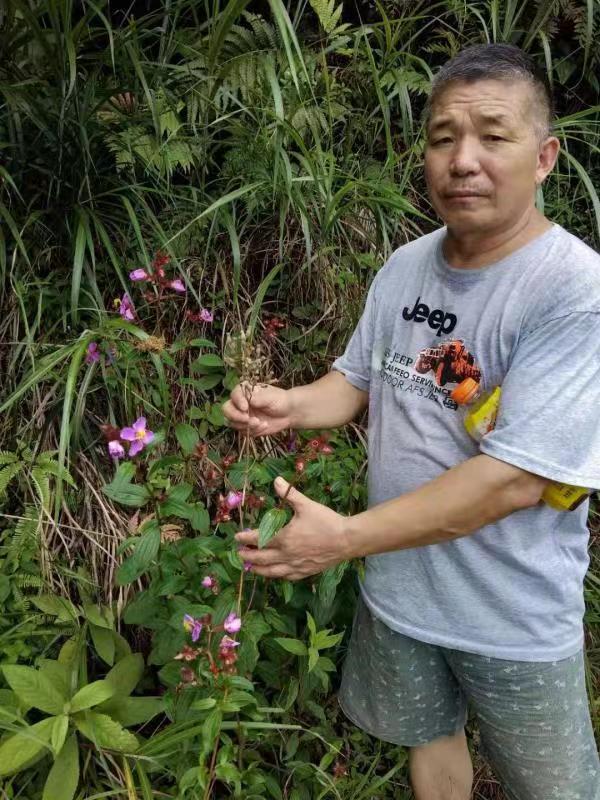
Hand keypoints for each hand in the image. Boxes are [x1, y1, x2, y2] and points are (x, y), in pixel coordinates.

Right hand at [222, 382, 293, 436]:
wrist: (289, 413)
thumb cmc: (280, 400)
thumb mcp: (270, 397)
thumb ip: (258, 398)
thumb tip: (248, 400)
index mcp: (245, 391)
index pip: (234, 395)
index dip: (237, 402)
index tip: (246, 407)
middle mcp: (240, 403)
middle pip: (227, 409)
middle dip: (236, 416)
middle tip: (248, 419)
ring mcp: (242, 415)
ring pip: (233, 423)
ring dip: (246, 425)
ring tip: (261, 423)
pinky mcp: (246, 426)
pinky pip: (243, 432)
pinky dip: (253, 431)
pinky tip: (264, 426)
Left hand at [235, 477, 349, 580]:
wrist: (347, 539)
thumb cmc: (326, 521)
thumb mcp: (306, 505)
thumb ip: (289, 494)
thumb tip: (276, 480)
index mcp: (284, 538)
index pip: (258, 540)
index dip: (245, 538)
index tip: (237, 537)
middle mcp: (287, 555)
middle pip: (261, 559)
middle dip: (247, 556)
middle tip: (239, 553)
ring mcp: (296, 565)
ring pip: (271, 571)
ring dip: (258, 569)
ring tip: (251, 567)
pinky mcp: (305, 572)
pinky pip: (286, 576)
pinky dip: (276, 575)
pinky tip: (274, 573)